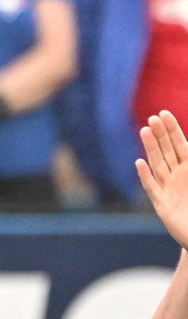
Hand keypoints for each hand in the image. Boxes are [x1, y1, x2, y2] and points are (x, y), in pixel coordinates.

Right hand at [137, 110, 187, 247]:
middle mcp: (177, 176)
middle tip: (151, 119)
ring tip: (144, 132)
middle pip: (166, 151)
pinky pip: (152, 188)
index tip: (163, 113)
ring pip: (158, 164)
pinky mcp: (162, 205)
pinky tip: (139, 164)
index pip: (180, 144)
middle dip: (159, 135)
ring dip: (151, 148)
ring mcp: (168, 189)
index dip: (172, 129)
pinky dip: (145, 176)